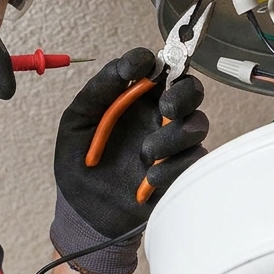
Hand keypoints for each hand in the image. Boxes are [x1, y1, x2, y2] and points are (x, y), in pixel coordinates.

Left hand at [50, 47, 208, 273]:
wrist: (83, 212)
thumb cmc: (79, 161)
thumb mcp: (77, 120)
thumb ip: (100, 89)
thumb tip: (126, 66)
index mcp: (136, 98)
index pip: (157, 67)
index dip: (153, 61)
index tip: (140, 68)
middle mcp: (158, 116)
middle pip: (190, 90)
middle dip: (183, 94)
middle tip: (165, 106)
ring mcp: (172, 144)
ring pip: (196, 124)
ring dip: (173, 136)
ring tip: (145, 154)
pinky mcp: (179, 172)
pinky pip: (193, 161)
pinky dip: (172, 168)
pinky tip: (148, 178)